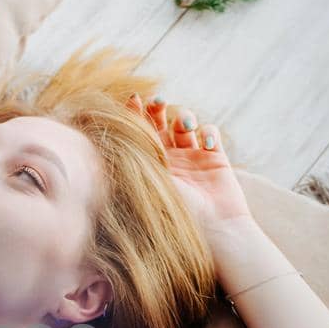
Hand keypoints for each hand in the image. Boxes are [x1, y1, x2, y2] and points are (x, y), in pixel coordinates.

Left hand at [128, 95, 251, 230]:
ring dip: (184, 118)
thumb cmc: (179, 212)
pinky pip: (210, 132)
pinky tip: (208, 145)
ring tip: (186, 127)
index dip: (135, 113)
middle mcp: (169, 159)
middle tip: (158, 102)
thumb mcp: (151, 184)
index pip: (139, 133)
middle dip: (158, 108)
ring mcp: (192, 156)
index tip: (133, 99)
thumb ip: (138, 157)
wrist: (215, 229)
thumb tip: (113, 132)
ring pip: (185, 122)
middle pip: (160, 122)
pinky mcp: (215, 157)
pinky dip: (209, 132)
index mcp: (149, 165)